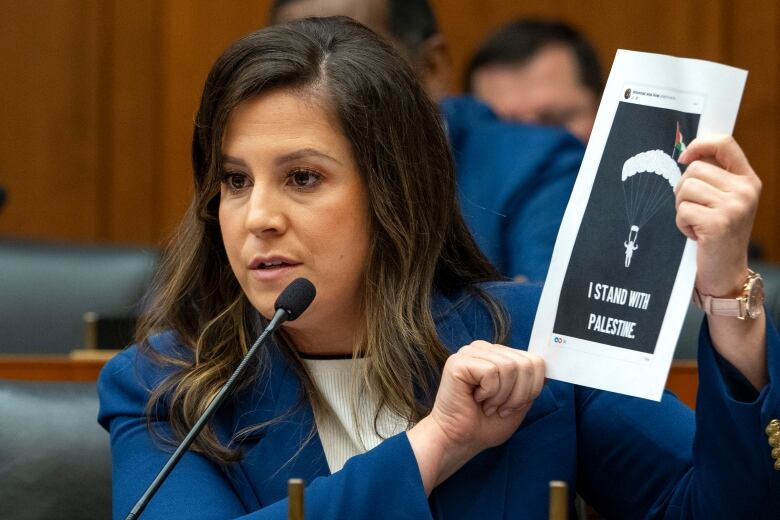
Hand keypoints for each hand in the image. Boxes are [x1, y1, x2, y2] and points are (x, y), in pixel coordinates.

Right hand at [407, 341, 544, 493]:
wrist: (459, 440)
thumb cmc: (485, 425)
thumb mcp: (519, 403)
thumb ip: (532, 385)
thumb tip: (547, 371)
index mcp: (498, 355)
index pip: (534, 360)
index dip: (532, 387)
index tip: (514, 405)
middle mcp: (484, 349)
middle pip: (525, 363)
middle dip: (519, 394)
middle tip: (501, 408)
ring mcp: (470, 353)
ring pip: (509, 367)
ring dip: (502, 396)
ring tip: (488, 405)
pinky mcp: (459, 362)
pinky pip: (491, 372)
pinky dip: (489, 393)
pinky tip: (475, 399)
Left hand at [675, 135, 760, 295]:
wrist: (726, 271)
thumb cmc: (718, 234)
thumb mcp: (723, 201)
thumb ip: (713, 177)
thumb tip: (687, 155)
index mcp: (748, 180)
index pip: (725, 143)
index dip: (699, 144)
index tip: (684, 158)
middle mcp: (745, 190)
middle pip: (694, 169)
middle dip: (684, 190)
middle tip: (695, 210)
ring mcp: (734, 206)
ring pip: (685, 188)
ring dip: (682, 208)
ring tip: (696, 222)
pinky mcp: (718, 222)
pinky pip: (683, 210)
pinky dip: (681, 223)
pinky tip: (696, 234)